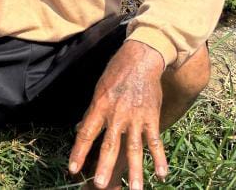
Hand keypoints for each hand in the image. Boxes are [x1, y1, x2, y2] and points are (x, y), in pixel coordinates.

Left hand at [68, 40, 167, 189]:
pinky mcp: (151, 117)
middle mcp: (117, 115)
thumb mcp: (99, 89)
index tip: (73, 169)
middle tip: (101, 185)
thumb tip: (81, 129)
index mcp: (100, 107)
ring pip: (134, 148)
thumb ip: (92, 112)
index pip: (86, 133)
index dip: (79, 152)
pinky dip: (159, 158)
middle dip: (105, 166)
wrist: (141, 59)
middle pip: (110, 145)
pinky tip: (161, 174)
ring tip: (135, 189)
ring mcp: (136, 117)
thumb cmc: (116, 73)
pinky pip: (155, 141)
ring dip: (135, 170)